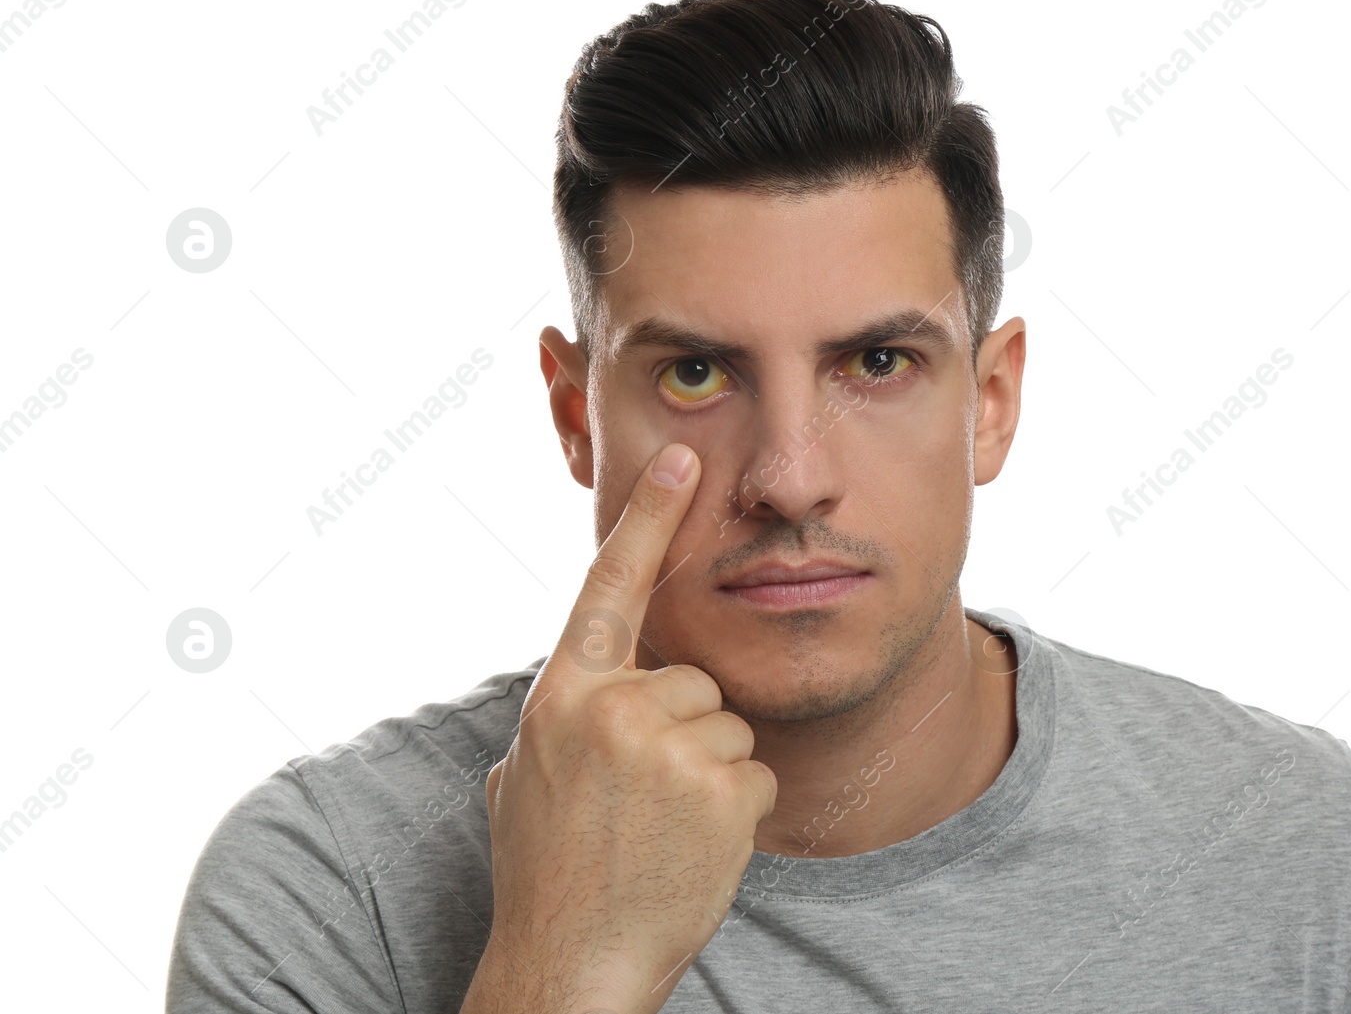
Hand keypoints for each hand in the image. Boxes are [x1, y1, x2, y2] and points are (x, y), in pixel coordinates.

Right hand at [473, 443, 777, 1013]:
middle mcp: (613, 707)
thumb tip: (581, 694)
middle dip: (683, 731)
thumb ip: (563, 719)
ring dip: (710, 774)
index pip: (609, 587)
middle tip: (643, 799)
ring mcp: (669, 746)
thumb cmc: (548, 875)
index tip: (680, 458)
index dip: (646, 518)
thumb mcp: (525, 781)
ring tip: (662, 829)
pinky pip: (755, 773)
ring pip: (729, 726)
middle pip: (693, 680)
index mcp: (563, 695)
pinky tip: (693, 850)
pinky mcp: (722, 787)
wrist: (571, 967)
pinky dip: (736, 813)